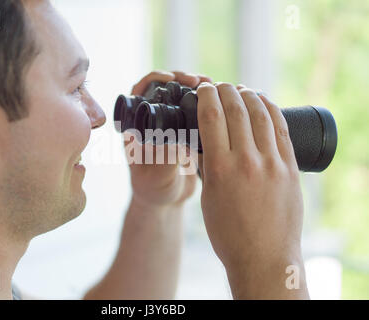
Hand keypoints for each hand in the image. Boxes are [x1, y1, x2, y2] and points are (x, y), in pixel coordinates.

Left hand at [125, 71, 211, 208]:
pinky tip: (222, 101)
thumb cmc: (154, 190)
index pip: (139, 92)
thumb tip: (180, 140)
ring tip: (214, 86)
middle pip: (163, 88)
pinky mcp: (188, 130)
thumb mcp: (157, 176)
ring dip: (198, 88)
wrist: (168, 200)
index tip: (171, 79)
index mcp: (137, 127)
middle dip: (181, 78)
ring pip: (182, 95)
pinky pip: (197, 110)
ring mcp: (171, 125)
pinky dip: (208, 102)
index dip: (153, 80)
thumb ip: (165, 159)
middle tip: (198, 80)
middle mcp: (152, 121)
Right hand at [196, 82, 306, 297]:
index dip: (207, 96)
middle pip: (237, 110)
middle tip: (220, 85)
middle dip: (226, 91)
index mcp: (221, 169)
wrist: (264, 258)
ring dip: (249, 96)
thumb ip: (209, 167)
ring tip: (241, 90)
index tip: (204, 88)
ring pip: (261, 115)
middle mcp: (247, 161)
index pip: (212, 118)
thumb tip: (208, 143)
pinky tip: (264, 103)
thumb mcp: (208, 199)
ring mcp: (272, 163)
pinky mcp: (290, 169)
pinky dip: (271, 111)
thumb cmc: (230, 234)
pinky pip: (281, 130)